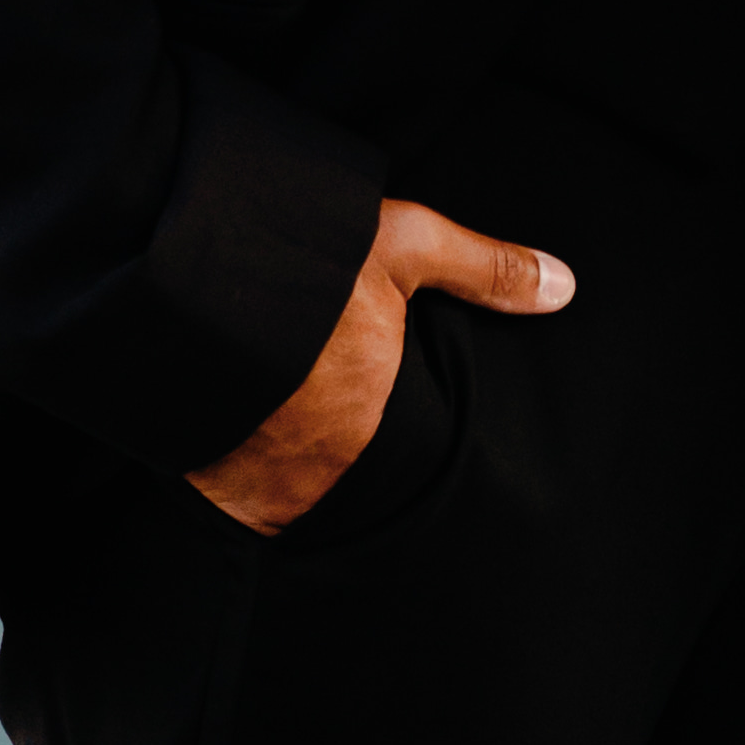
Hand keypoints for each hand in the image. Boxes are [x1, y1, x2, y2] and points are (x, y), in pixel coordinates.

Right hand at [186, 193, 574, 532]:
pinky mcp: (207, 489)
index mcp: (377, 421)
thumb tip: (566, 288)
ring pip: (290, 493)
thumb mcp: (403, 245)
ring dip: (289, 465)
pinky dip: (241, 473)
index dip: (388, 424)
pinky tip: (237, 432)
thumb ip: (485, 270)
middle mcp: (323, 470)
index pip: (402, 452)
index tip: (373, 401)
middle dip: (340, 449)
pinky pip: (236, 499)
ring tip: (280, 418)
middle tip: (320, 405)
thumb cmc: (305, 263)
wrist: (178, 284)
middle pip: (345, 475)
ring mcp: (261, 487)